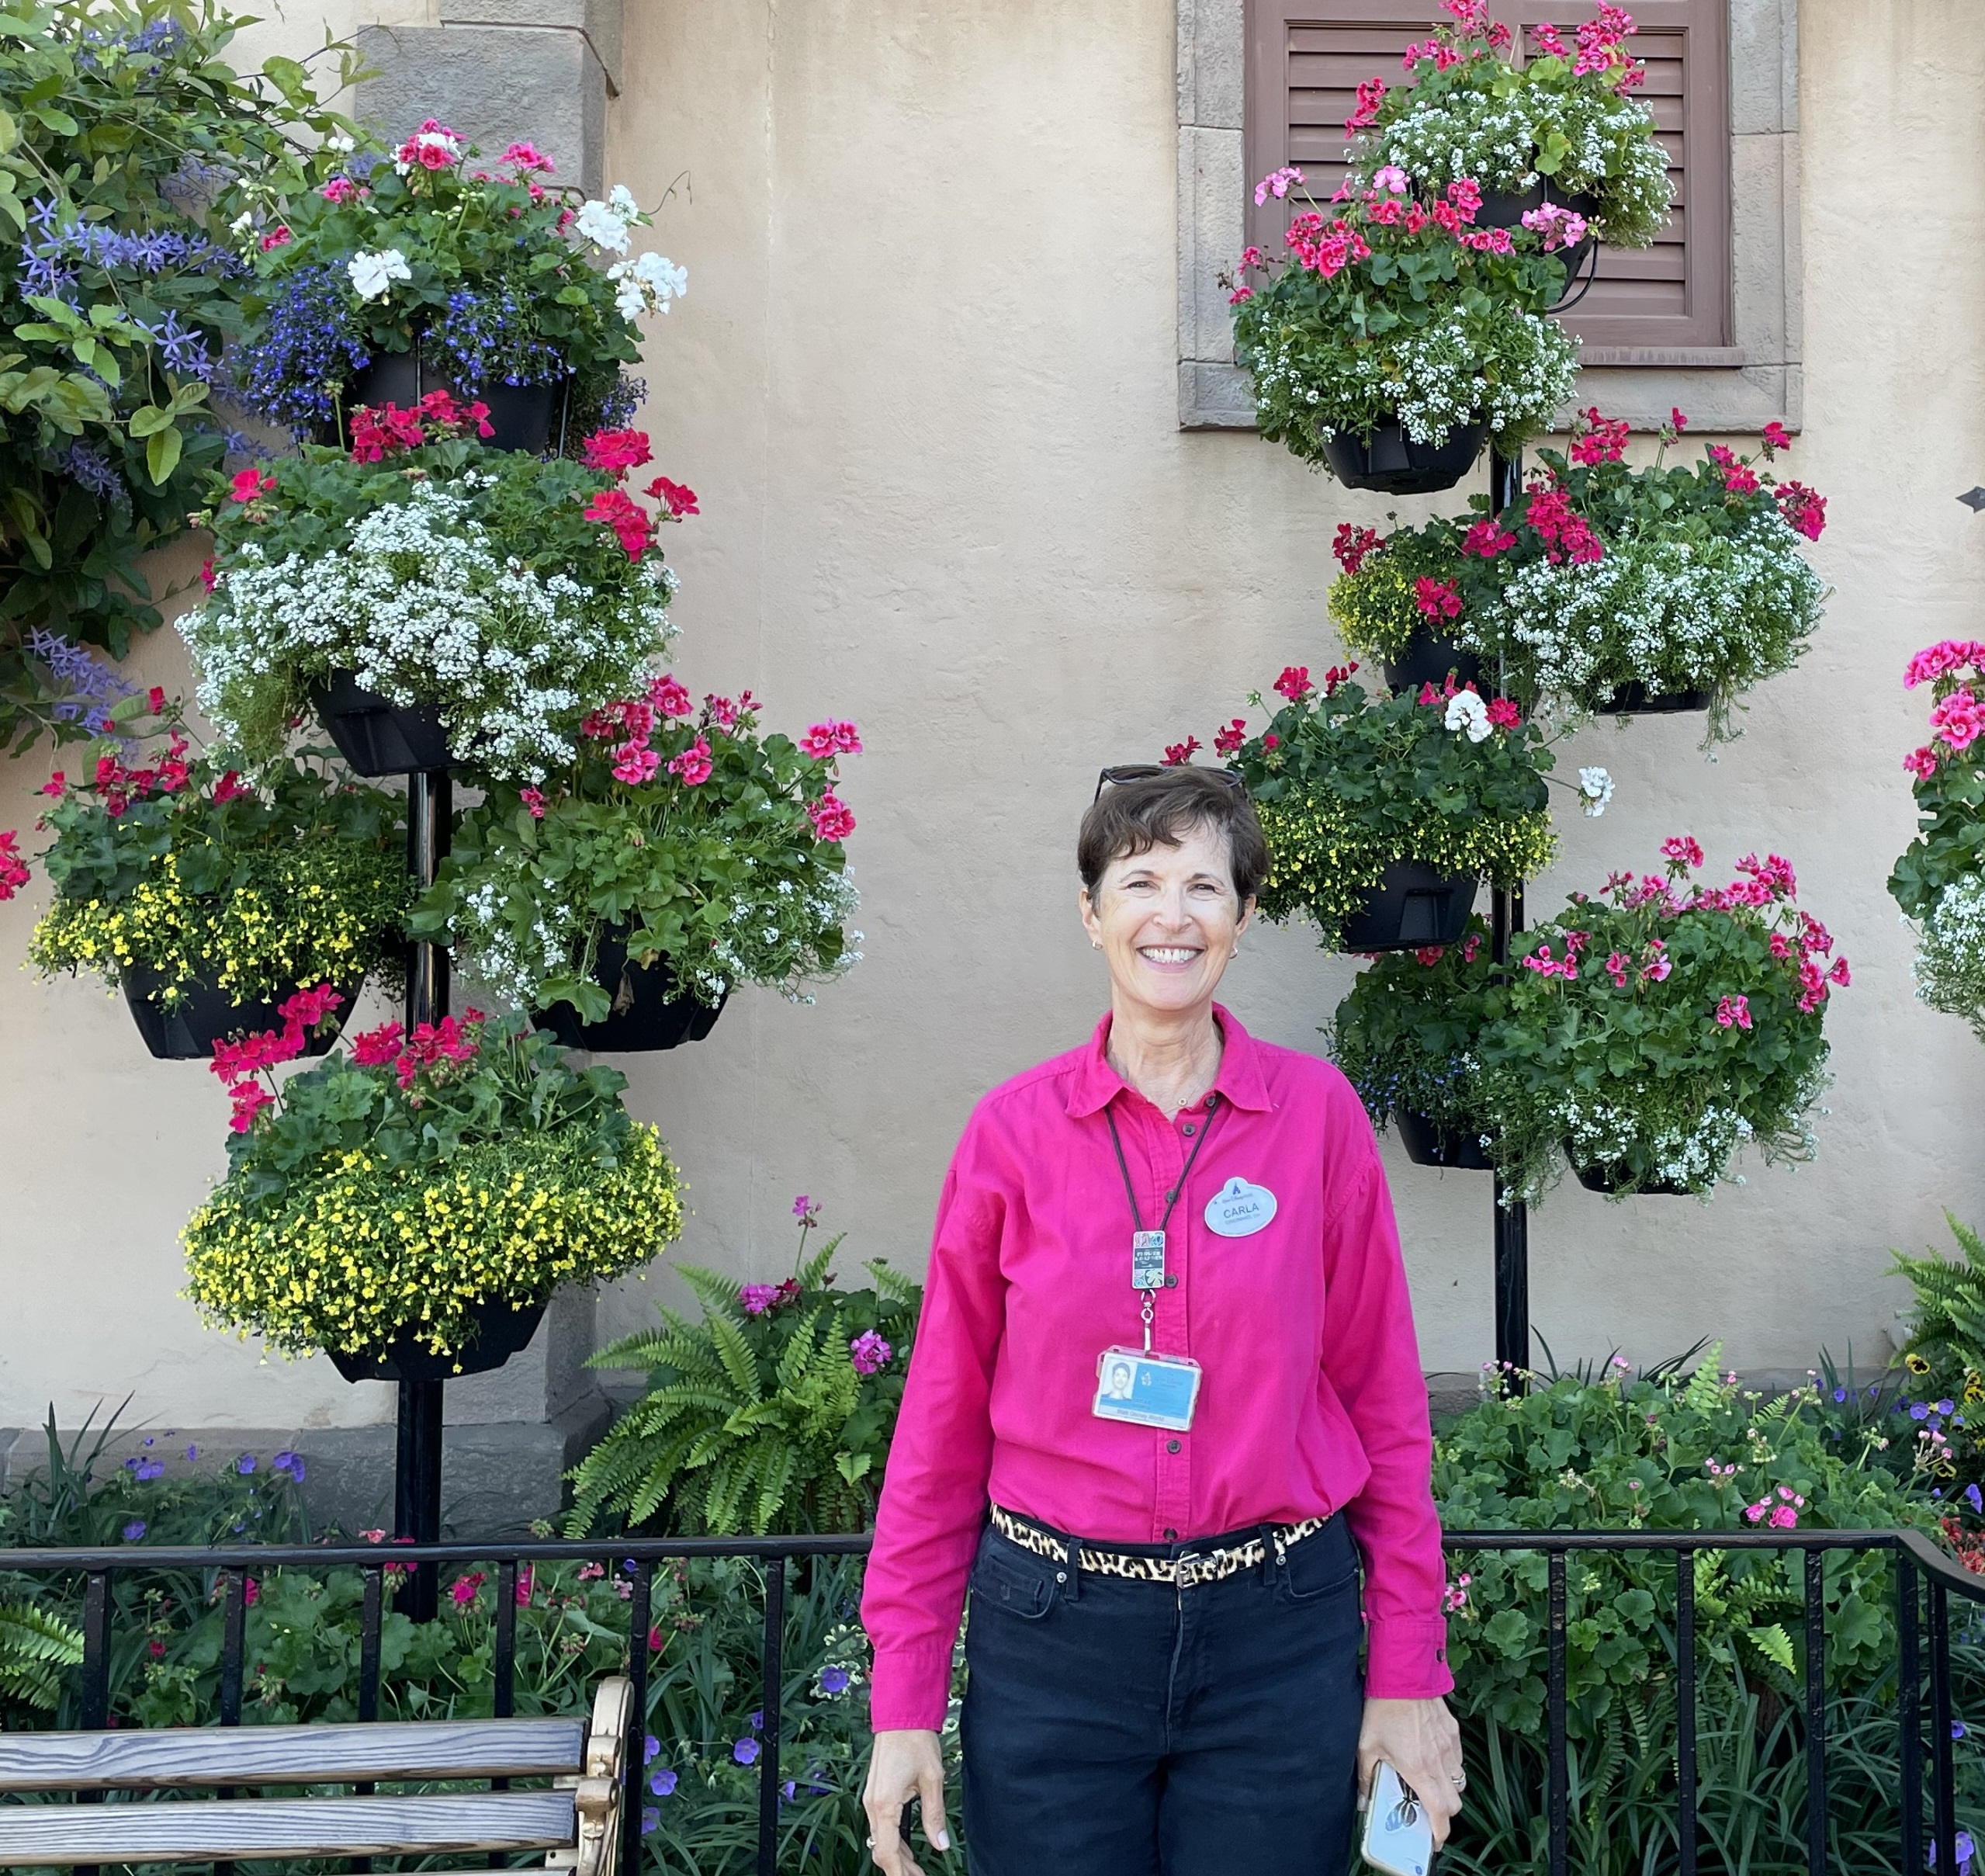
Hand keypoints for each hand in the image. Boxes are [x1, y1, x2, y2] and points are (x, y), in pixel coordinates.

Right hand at [861, 1728, 949, 1873]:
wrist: (900, 1715)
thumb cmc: (917, 1742)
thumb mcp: (932, 1779)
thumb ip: (934, 1815)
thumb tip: (941, 1845)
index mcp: (885, 1804)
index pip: (887, 1851)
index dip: (900, 1872)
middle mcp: (873, 1805)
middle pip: (881, 1849)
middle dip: (900, 1868)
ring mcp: (871, 1799)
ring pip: (879, 1839)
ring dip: (896, 1856)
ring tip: (916, 1868)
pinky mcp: (875, 1793)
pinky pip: (880, 1826)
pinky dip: (892, 1841)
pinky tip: (906, 1848)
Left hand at [1357, 1696, 1463, 1848]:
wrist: (1403, 1674)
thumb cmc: (1383, 1709)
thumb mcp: (1366, 1745)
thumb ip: (1366, 1777)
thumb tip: (1363, 1802)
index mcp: (1419, 1769)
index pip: (1439, 1812)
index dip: (1439, 1833)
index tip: (1432, 1840)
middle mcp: (1439, 1762)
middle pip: (1454, 1804)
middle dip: (1444, 1815)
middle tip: (1428, 1814)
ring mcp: (1450, 1746)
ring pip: (1459, 1782)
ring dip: (1448, 1791)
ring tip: (1429, 1786)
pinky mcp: (1454, 1732)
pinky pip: (1458, 1760)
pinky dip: (1450, 1768)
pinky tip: (1432, 1759)